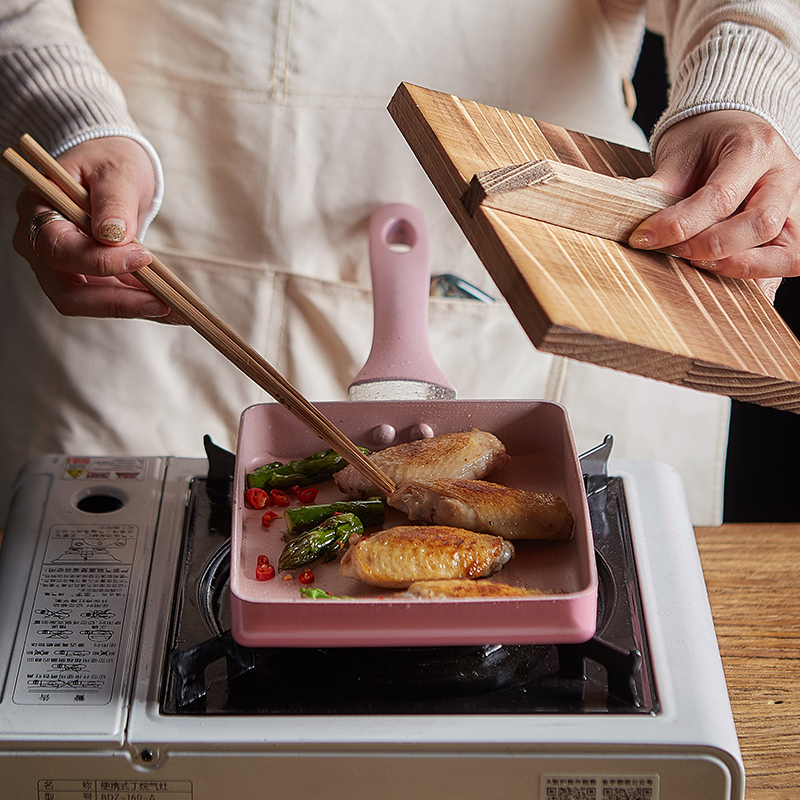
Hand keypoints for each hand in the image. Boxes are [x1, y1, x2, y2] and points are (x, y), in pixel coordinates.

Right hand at [12, 136, 179, 320]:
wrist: (112, 169)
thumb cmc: (110, 161)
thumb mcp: (117, 171)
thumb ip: (113, 202)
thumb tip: (113, 235)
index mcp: (38, 211)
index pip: (58, 248)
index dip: (99, 261)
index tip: (143, 258)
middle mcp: (40, 245)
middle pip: (67, 291)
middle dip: (117, 302)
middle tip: (163, 304)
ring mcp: (61, 266)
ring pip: (88, 303)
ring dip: (132, 309)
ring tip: (175, 311)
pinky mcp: (86, 278)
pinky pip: (108, 299)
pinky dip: (138, 304)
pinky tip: (171, 308)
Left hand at [628, 110, 799, 288]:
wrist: (732, 127)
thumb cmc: (705, 141)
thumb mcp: (679, 153)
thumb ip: (658, 185)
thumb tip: (622, 209)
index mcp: (755, 149)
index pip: (720, 197)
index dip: (678, 225)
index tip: (643, 237)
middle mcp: (785, 177)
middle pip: (760, 225)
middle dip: (710, 247)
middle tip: (673, 251)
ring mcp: (795, 205)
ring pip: (787, 251)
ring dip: (741, 267)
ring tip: (700, 265)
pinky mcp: (793, 226)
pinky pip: (789, 262)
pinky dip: (761, 279)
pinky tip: (729, 287)